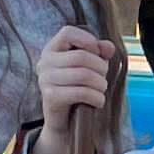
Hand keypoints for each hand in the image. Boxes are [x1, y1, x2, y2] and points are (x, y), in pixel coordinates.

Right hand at [34, 25, 122, 153]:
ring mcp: (45, 79)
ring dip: (101, 84)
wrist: (65, 121)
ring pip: (84, 75)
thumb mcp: (89, 67)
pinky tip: (98, 101)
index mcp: (52, 49)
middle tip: (103, 78)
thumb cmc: (78, 88)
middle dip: (101, 68)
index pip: (68, 32)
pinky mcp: (51, 97)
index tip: (97, 53)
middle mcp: (45, 62)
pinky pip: (81, 92)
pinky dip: (97, 98)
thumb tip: (109, 47)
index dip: (88, 40)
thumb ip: (99, 53)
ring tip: (101, 90)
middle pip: (81, 56)